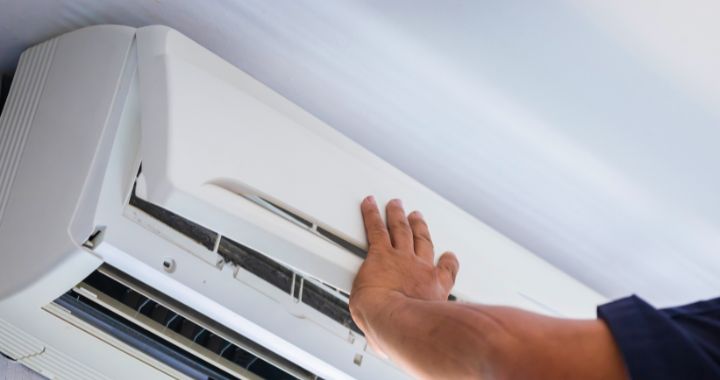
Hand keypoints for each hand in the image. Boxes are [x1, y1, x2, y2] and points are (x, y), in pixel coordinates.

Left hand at [349, 196, 458, 352]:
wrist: (395, 320)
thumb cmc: (406, 333)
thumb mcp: (420, 335)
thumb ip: (408, 337)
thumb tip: (394, 349)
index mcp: (434, 289)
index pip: (445, 271)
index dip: (446, 261)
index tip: (447, 256)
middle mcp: (420, 269)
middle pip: (422, 242)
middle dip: (420, 228)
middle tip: (418, 217)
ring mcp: (400, 259)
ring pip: (400, 230)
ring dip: (398, 216)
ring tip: (396, 206)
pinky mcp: (380, 254)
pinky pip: (376, 229)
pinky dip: (372, 214)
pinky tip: (369, 204)